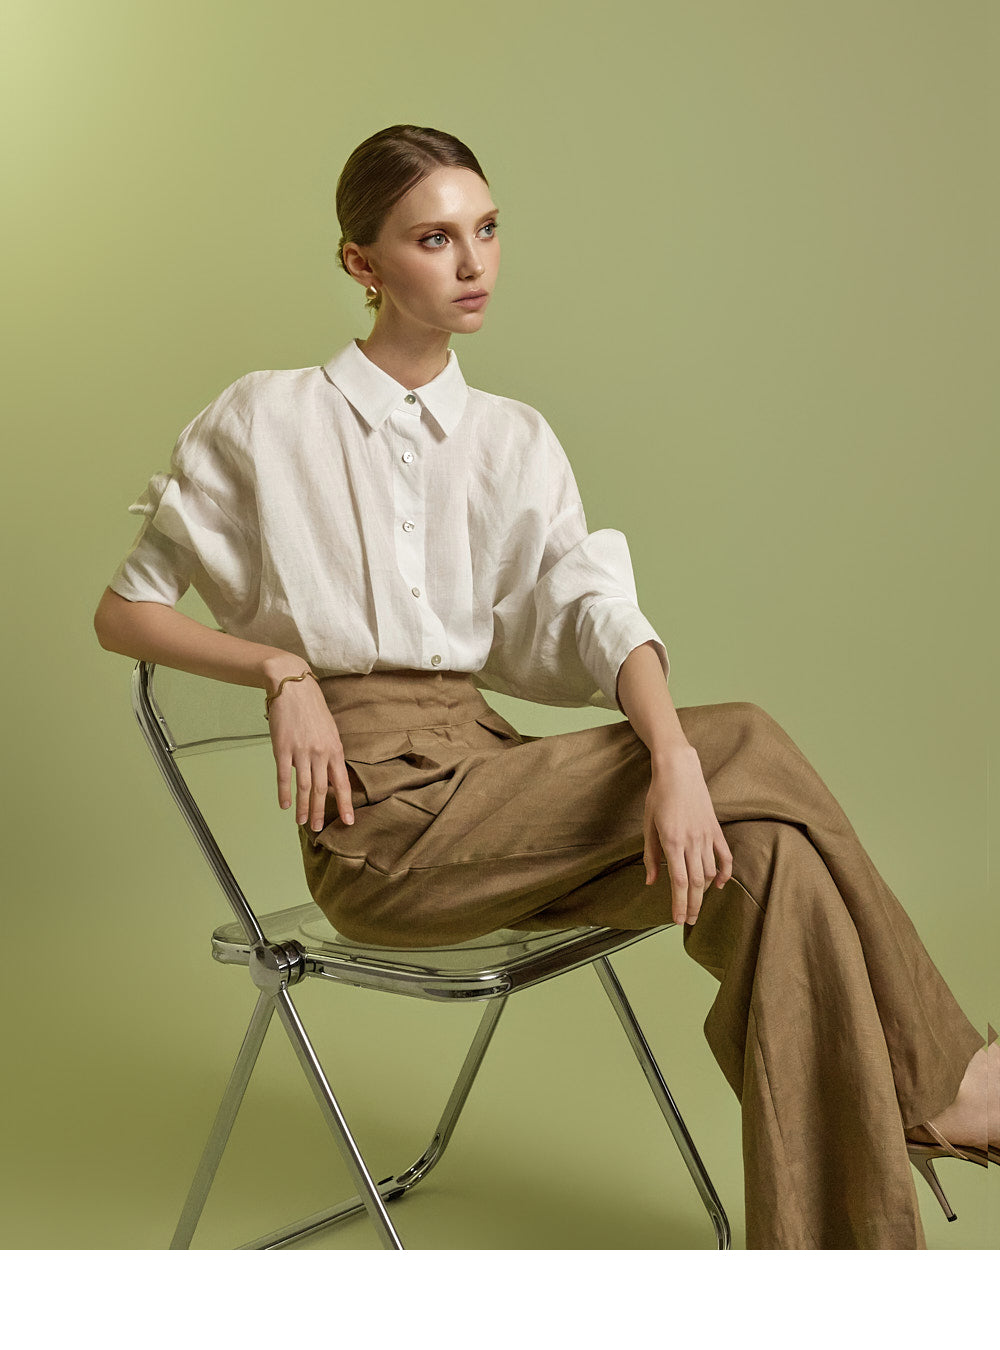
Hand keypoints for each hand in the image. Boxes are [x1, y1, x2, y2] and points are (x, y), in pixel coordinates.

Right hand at [265, 671, 354, 830]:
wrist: (293, 686)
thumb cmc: (312, 707)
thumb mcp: (329, 730)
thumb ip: (329, 753)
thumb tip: (328, 775)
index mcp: (335, 749)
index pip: (343, 783)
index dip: (346, 804)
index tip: (349, 822)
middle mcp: (320, 753)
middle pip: (322, 790)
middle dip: (321, 812)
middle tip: (319, 829)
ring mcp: (301, 752)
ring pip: (305, 787)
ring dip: (304, 808)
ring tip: (302, 822)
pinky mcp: (283, 748)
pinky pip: (284, 776)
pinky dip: (284, 793)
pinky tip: (285, 805)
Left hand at [643, 744, 732, 924]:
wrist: (679, 770)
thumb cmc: (659, 796)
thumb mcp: (648, 825)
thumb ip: (650, 855)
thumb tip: (651, 881)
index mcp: (672, 841)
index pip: (678, 881)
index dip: (679, 903)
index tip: (678, 920)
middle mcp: (692, 841)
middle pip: (696, 883)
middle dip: (692, 905)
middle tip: (688, 921)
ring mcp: (706, 835)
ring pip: (709, 872)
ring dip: (704, 892)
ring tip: (696, 904)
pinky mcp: (715, 829)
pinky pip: (724, 856)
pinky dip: (724, 873)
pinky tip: (719, 884)